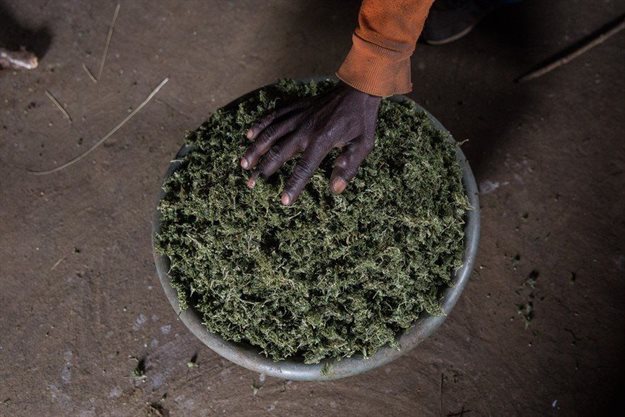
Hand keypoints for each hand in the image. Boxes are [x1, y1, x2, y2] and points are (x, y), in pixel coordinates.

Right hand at [240, 82, 381, 204]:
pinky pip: (274, 114)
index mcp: (322, 140)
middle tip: (251, 184)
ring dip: (256, 149)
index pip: (304, 168)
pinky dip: (261, 124)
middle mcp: (306, 128)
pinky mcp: (297, 107)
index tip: (284, 201)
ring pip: (271, 133)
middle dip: (263, 169)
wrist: (359, 89)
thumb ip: (348, 167)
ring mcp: (299, 116)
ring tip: (243, 164)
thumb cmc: (362, 120)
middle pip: (279, 152)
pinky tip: (249, 134)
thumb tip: (335, 188)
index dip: (293, 185)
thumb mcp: (363, 145)